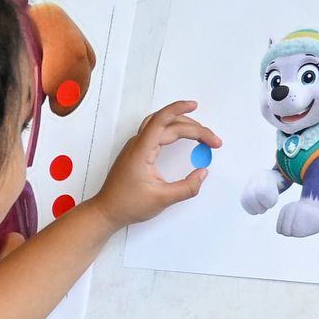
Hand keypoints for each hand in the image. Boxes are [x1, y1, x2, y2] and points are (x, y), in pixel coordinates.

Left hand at [87, 100, 220, 227]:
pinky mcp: (136, 152)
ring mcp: (135, 147)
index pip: (162, 120)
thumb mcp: (162, 199)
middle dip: (193, 127)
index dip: (180, 110)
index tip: (195, 106)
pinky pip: (155, 132)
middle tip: (212, 140)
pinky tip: (179, 134)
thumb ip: (186, 187)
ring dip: (181, 124)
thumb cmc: (127, 205)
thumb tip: (203, 173)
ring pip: (160, 125)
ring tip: (199, 132)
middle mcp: (137, 144)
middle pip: (167, 123)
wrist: (106, 212)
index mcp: (141, 150)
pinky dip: (171, 130)